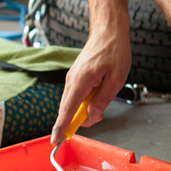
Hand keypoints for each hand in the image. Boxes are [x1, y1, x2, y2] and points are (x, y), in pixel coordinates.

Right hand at [51, 28, 130, 143]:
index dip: (61, 127)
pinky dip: (86, 98)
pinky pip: (78, 93)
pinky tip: (100, 89)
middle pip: (69, 108)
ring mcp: (73, 77)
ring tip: (104, 94)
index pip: (67, 110)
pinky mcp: (77, 75)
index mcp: (80, 81)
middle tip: (100, 114)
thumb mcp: (116, 78)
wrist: (109, 30)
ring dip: (86, 107)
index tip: (54, 141)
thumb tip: (92, 116)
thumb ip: (103, 99)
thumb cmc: (114, 50)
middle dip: (82, 117)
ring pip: (74, 101)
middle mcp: (72, 80)